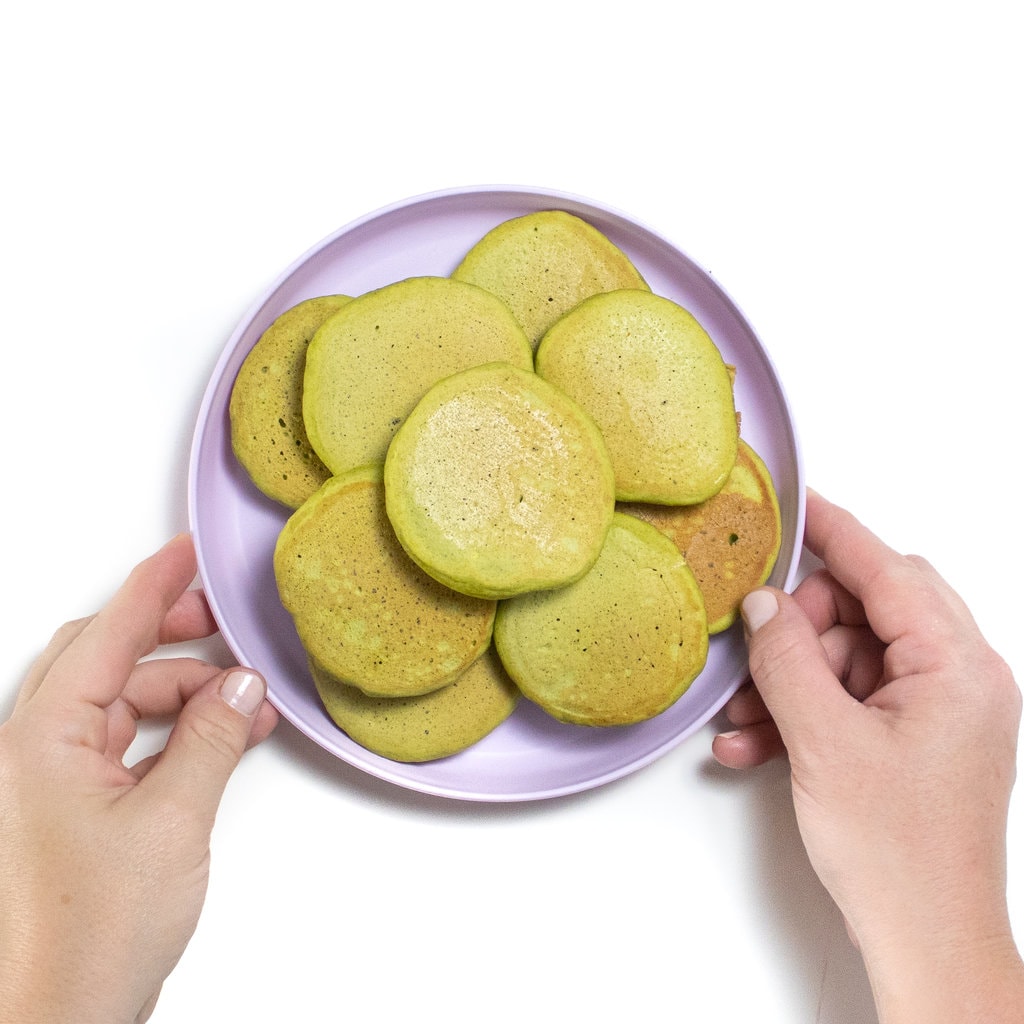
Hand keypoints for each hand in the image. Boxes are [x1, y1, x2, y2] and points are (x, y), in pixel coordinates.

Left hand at [0, 534, 277, 1023]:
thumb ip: (211, 741)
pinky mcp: (76, 809)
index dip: (153, 587)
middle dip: (170, 638)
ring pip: (123, 703)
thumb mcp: (171, 823)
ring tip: (243, 704)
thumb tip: (242, 688)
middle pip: (106, 659)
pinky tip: (220, 739)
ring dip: (184, 695)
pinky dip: (176, 734)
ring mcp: (54, 781)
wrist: (59, 1019)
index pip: (107, 635)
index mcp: (42, 740)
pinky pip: (129, 744)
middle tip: (222, 624)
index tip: (186, 552)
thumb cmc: (89, 936)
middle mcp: (38, 751)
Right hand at [713, 490, 1023, 1020]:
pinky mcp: (915, 736)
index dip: (835, 533)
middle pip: (868, 609)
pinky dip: (804, 710)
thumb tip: (763, 603)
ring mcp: (938, 709)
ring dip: (792, 679)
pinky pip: (851, 696)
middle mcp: (959, 679)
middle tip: (759, 648)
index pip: (888, 571)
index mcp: (957, 668)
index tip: (796, 504)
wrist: (925, 939)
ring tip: (747, 716)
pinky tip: (756, 741)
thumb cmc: (899, 854)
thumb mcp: (823, 742)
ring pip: (852, 656)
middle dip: (803, 628)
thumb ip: (786, 659)